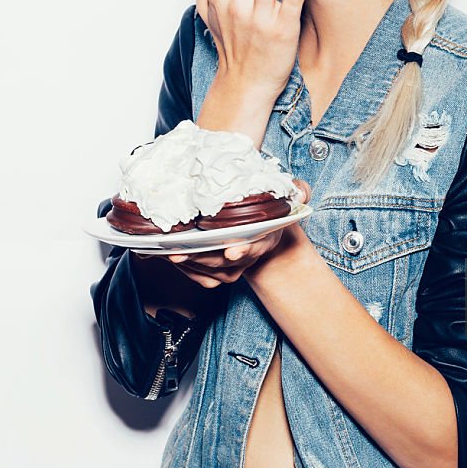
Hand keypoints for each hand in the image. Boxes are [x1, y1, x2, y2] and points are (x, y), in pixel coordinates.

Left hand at [139, 180, 312, 288]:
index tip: (233, 250)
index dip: (244, 249)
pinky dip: (181, 267)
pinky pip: (197, 275)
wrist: (261, 232)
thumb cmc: (269, 212)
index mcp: (264, 239)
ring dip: (185, 262)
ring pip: (206, 270)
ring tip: (166, 250)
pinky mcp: (215, 274)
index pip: (255, 247)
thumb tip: (301, 192)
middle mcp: (247, 257)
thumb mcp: (290, 197)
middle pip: (221, 261)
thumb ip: (298, 192)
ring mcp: (231, 268)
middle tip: (178, 251)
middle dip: (200, 257)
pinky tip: (166, 254)